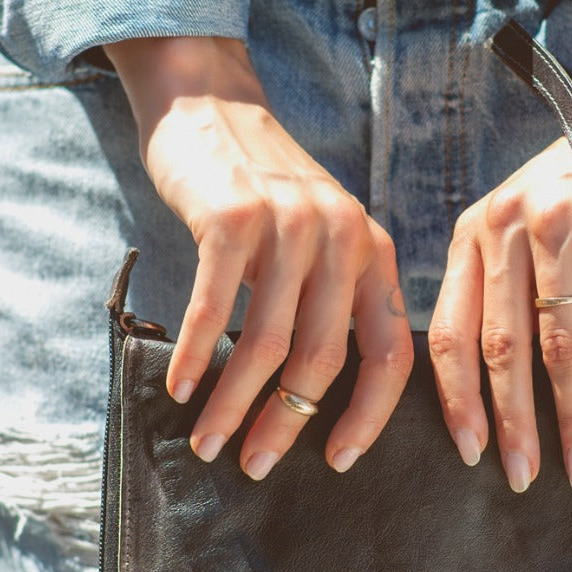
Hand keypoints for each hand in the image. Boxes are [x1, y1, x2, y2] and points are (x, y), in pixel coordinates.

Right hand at [104, 35, 413, 479]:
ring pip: (268, 343)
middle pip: (325, 359)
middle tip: (255, 465)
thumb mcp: (324, 236)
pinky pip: (214, 308)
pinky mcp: (233, 217)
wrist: (212, 106)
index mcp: (374, 252)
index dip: (369, 416)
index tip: (338, 460)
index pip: (391, 353)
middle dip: (287, 424)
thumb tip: (318, 400)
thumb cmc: (265, 191)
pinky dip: (196, 357)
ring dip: (235, 404)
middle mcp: (343, 238)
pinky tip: (180, 389)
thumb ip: (335, 299)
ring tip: (209, 442)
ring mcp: (290, 225)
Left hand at [428, 26, 571, 492]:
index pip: (450, 334)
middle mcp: (504, 228)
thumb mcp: (520, 221)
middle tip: (522, 477)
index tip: (470, 452)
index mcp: (472, 236)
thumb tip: (488, 377)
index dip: (458, 400)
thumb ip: (500, 281)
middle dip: (512, 423)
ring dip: (571, 412)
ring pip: (560, 341)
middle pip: (501, 348)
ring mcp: (559, 224)